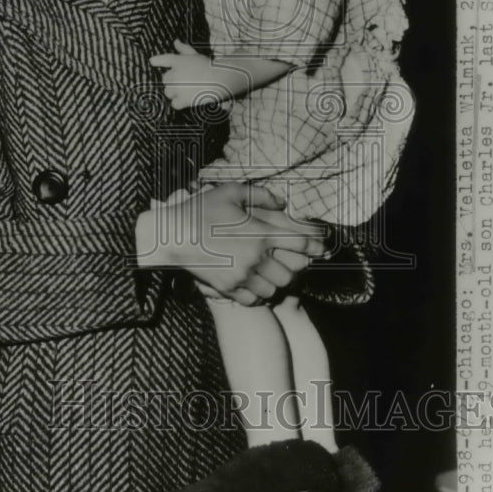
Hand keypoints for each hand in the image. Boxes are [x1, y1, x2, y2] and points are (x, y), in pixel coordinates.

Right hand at [136, 183, 326, 305]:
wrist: (173, 236)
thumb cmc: (200, 210)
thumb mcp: (230, 192)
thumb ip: (260, 195)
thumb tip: (282, 202)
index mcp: (259, 233)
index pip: (300, 243)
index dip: (314, 244)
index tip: (319, 246)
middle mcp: (255, 258)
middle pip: (290, 272)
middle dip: (294, 267)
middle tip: (290, 261)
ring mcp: (242, 276)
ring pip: (274, 288)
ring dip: (276, 281)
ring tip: (271, 273)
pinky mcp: (228, 288)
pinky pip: (255, 299)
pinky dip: (259, 294)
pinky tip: (254, 284)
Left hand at [150, 40, 237, 109]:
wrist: (220, 79)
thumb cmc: (208, 66)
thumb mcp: (195, 55)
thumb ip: (184, 49)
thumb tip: (175, 41)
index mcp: (178, 61)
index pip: (162, 59)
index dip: (156, 60)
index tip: (152, 61)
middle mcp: (175, 75)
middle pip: (165, 79)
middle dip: (172, 80)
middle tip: (183, 81)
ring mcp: (178, 88)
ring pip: (168, 92)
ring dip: (174, 92)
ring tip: (186, 90)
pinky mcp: (183, 100)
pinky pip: (174, 104)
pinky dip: (179, 103)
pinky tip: (186, 100)